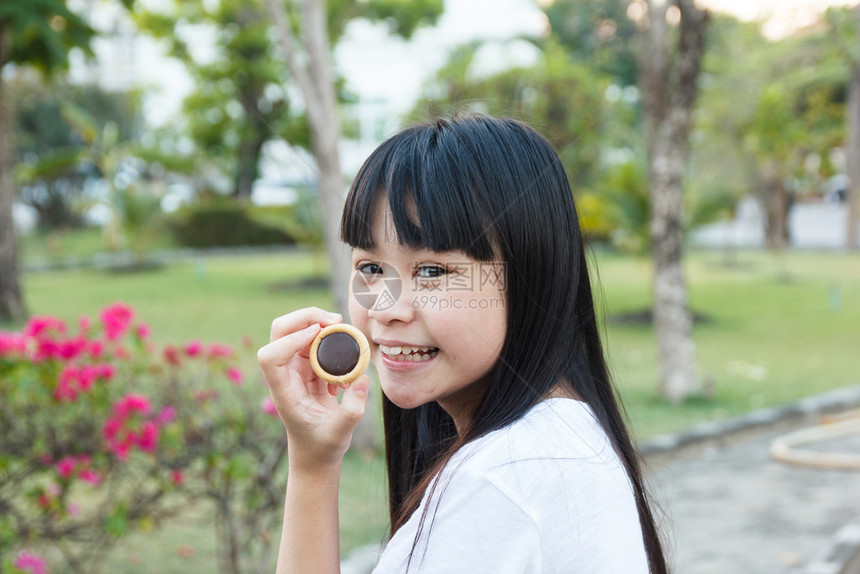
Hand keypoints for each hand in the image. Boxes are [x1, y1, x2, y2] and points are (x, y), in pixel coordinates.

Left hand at [257, 307, 370, 471]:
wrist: (316, 454)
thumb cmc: (323, 447)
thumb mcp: (341, 434)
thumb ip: (353, 410)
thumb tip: (362, 379)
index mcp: (283, 392)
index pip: (270, 357)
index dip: (290, 340)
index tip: (318, 336)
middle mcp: (285, 375)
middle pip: (280, 332)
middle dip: (304, 318)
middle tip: (334, 320)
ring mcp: (295, 369)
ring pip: (296, 331)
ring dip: (318, 323)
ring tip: (342, 328)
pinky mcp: (308, 367)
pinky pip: (314, 341)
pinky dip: (330, 338)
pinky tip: (344, 356)